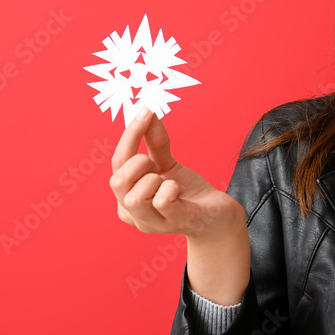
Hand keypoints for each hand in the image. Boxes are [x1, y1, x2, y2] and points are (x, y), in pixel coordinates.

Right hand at [110, 107, 244, 241]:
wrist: (218, 217)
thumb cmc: (189, 192)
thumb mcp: (169, 164)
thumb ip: (155, 142)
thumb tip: (147, 111)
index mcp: (126, 197)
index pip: (117, 164)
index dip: (130, 135)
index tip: (146, 110)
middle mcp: (132, 213)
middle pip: (118, 181)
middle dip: (139, 163)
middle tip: (159, 165)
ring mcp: (152, 223)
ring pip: (134, 197)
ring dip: (154, 180)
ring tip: (170, 183)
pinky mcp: (175, 223)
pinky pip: (162, 202)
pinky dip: (170, 189)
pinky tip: (179, 190)